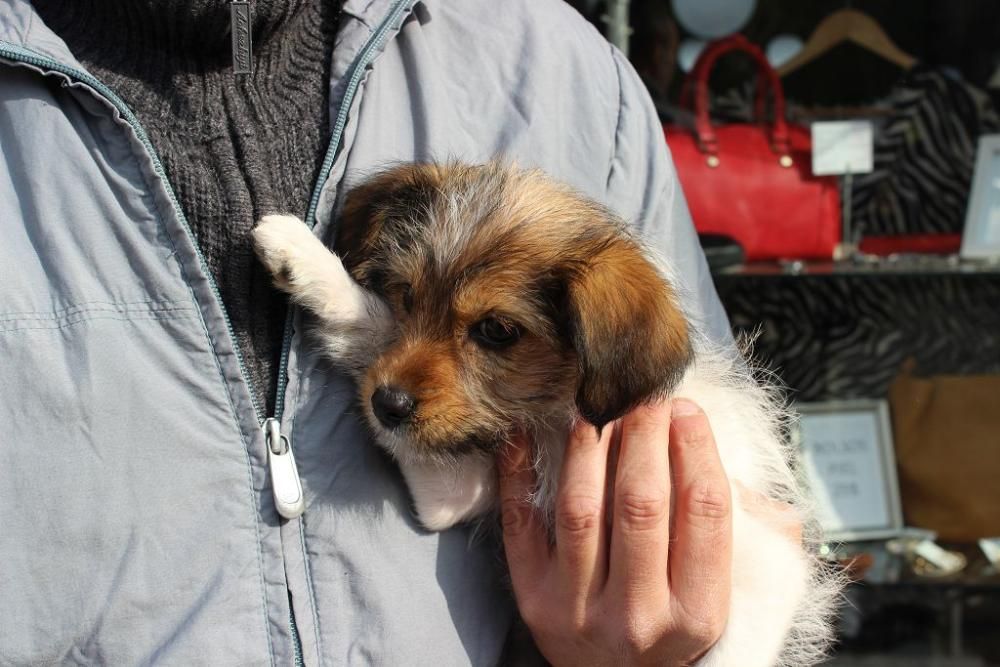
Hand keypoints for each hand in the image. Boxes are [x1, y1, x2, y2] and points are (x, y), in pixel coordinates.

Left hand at [498, 398, 732, 665]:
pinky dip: (519, 473)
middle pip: (641, 504)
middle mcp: (638, 614)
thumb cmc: (673, 621)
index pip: (704, 514)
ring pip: (582, 508)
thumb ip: (751, 537)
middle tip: (642, 393)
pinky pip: (521, 523)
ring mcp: (577, 608)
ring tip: (595, 404)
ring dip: (588, 446)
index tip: (686, 409)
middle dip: (644, 435)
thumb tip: (745, 470)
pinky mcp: (531, 598)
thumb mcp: (723, 593)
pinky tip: (527, 433)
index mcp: (697, 611)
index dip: (697, 449)